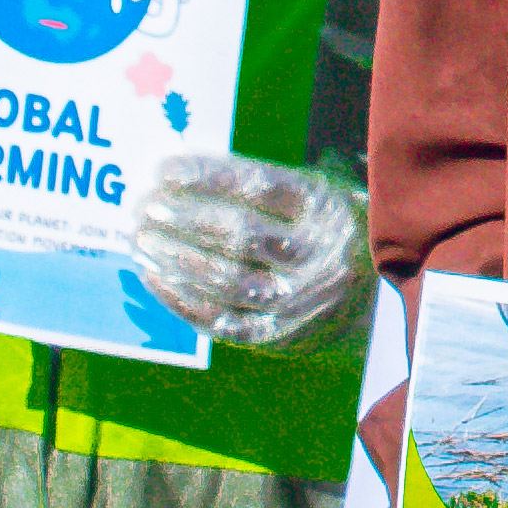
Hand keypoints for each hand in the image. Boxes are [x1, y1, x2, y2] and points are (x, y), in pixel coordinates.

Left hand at [134, 146, 369, 346]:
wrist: (368, 297)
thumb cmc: (322, 231)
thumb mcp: (313, 194)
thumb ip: (261, 186)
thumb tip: (179, 175)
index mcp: (326, 208)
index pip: (258, 187)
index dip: (206, 177)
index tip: (162, 171)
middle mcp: (317, 255)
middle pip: (239, 235)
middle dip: (182, 218)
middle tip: (143, 206)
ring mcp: (300, 300)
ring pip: (226, 279)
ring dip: (174, 258)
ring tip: (139, 239)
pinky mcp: (279, 336)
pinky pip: (222, 321)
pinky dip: (181, 299)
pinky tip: (153, 277)